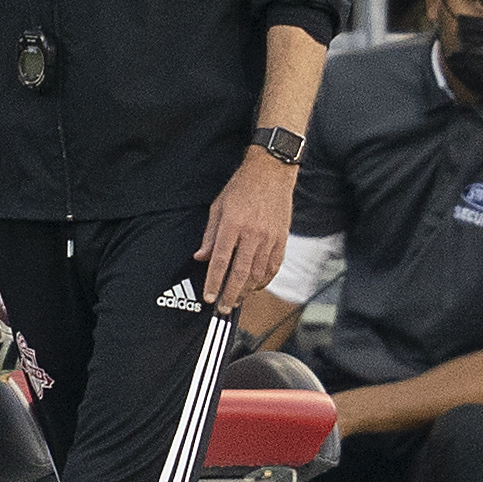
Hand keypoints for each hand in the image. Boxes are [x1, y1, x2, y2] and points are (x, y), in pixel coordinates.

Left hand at [196, 150, 295, 312]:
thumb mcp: (218, 206)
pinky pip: (273, 266)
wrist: (271, 172)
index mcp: (233, 224)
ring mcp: (270, 237)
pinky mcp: (282, 238)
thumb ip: (210, 235)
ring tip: (237, 300)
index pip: (221, 260)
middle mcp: (252, 233)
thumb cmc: (242, 188)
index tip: (209, 297)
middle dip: (230, 294)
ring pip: (258, 273)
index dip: (214, 282)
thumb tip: (201, 258)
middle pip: (240, 273)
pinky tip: (255, 286)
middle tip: (223, 308)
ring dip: (247, 291)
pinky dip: (264, 280)